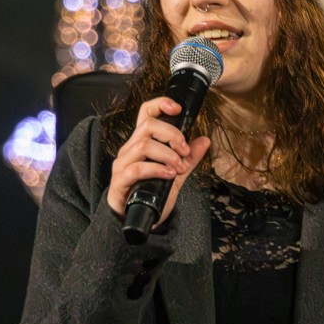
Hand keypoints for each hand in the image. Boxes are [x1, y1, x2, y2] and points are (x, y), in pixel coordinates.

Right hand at [107, 97, 210, 225]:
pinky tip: (169, 175)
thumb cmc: (151, 192)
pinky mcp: (119, 180)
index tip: (178, 109)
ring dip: (167, 154)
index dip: (160, 104)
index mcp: (141, 142)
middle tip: (185, 151)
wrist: (135, 219)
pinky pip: (137, 168)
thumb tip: (204, 140)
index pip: (145, 113)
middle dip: (172, 135)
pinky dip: (157, 169)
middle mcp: (129, 148)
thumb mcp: (176, 173)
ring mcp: (122, 164)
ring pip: (144, 145)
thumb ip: (189, 158)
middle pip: (148, 125)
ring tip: (179, 167)